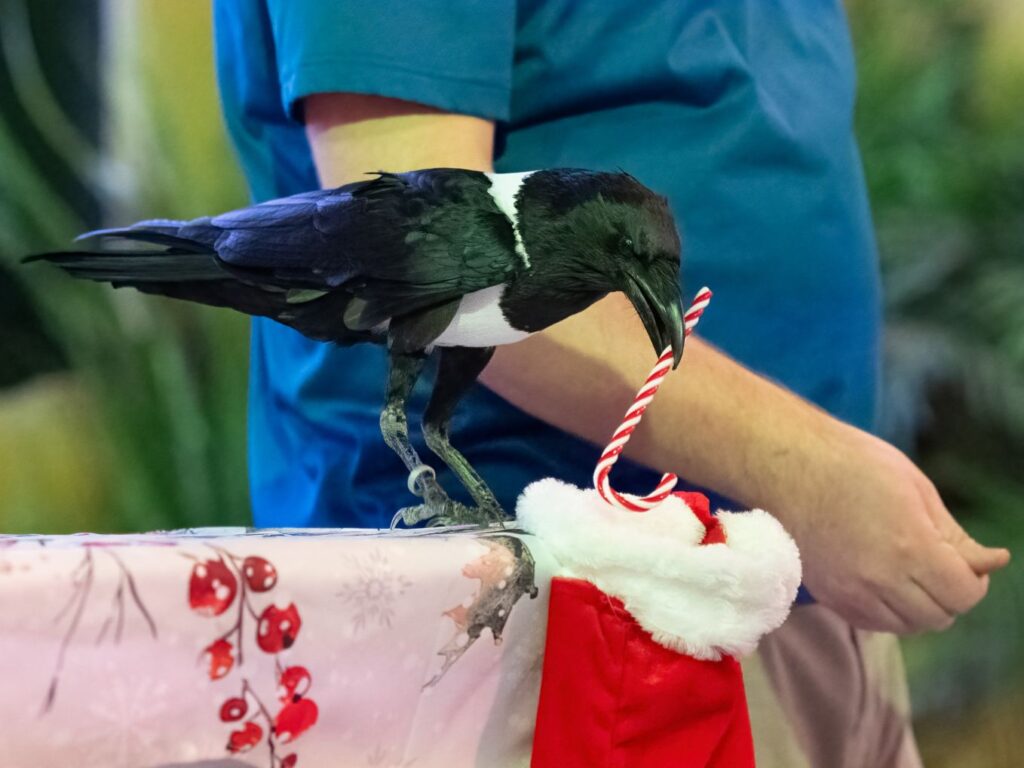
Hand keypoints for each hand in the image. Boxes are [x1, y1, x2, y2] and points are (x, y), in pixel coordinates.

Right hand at [778, 423, 1010, 633]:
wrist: (785, 466)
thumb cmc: (851, 464)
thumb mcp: (915, 488)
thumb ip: (954, 535)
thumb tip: (992, 562)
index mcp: (910, 546)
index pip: (963, 595)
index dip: (974, 581)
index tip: (965, 561)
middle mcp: (880, 578)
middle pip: (938, 617)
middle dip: (949, 595)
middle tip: (938, 564)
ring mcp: (850, 591)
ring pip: (907, 625)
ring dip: (918, 606)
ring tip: (908, 571)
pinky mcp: (828, 595)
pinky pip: (873, 623)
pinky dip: (888, 611)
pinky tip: (882, 581)